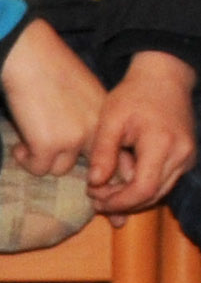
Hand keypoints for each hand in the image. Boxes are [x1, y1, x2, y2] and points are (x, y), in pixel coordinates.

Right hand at [0, 19, 104, 177]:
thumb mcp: (82, 89)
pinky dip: (26, 160)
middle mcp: (96, 131)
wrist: (27, 55)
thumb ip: (87, 115)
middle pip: (88, 165)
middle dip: (67, 161)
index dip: (96, 160)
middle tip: (47, 151)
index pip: (114, 153)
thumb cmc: (48, 65)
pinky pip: (37, 168)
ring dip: (43, 160)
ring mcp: (72, 140)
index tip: (77, 160)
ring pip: (60, 169)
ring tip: (28, 146)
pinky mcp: (47, 145)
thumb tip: (75, 139)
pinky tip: (18, 148)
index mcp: (106, 116)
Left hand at [86, 50, 197, 217]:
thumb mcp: (110, 119)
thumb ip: (103, 152)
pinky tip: (121, 184)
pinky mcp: (186, 158)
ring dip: (133, 199)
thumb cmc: (133, 95)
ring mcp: (187, 158)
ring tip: (104, 194)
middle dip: (122, 203)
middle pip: (153, 196)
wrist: (163, 79)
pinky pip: (165, 182)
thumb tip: (94, 183)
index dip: (119, 201)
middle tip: (95, 199)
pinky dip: (143, 188)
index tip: (94, 199)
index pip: (143, 188)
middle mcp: (181, 155)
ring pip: (160, 192)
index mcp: (162, 144)